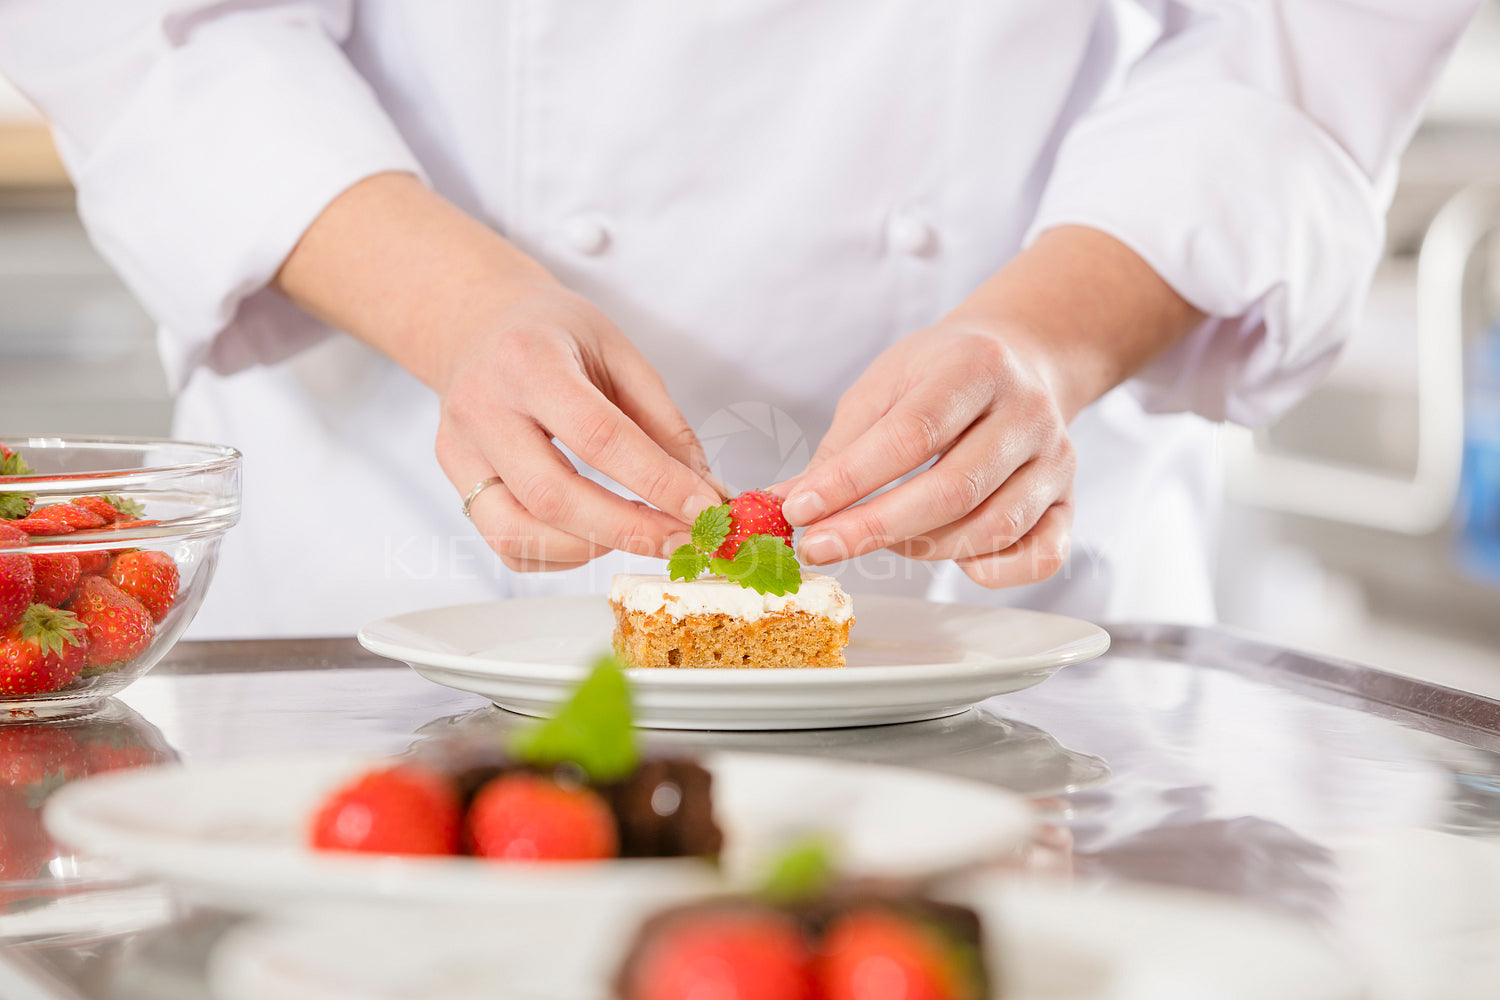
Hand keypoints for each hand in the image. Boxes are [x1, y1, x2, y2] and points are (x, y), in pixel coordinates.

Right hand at [435, 282, 721, 571]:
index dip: (657, 481)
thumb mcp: (617, 351)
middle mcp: (483, 408)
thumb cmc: (551, 331)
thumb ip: (662, 421)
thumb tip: (705, 491)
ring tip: (641, 534)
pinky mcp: (455, 480)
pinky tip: (595, 534)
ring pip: (519, 533)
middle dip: (628, 530)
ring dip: (593, 548)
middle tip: (683, 540)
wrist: (475, 320)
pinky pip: (505, 544)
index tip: (705, 506)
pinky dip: (560, 555)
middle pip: (553, 496)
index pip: (598, 436)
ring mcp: (460, 449)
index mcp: (529, 361)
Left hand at [779, 322, 1075, 587]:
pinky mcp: (1068, 501)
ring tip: (879, 537)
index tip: (799, 509)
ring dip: (920, 548)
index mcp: (975, 368)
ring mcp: (1055, 461)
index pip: (911, 435)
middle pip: (952, 489)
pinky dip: (989, 571)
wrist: (1021, 357)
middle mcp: (1026, 413)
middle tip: (819, 547)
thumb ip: (841, 446)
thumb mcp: (885, 385)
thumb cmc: (941, 374)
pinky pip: (1039, 557)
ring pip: (990, 529)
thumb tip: (784, 503)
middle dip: (875, 528)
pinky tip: (948, 555)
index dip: (851, 479)